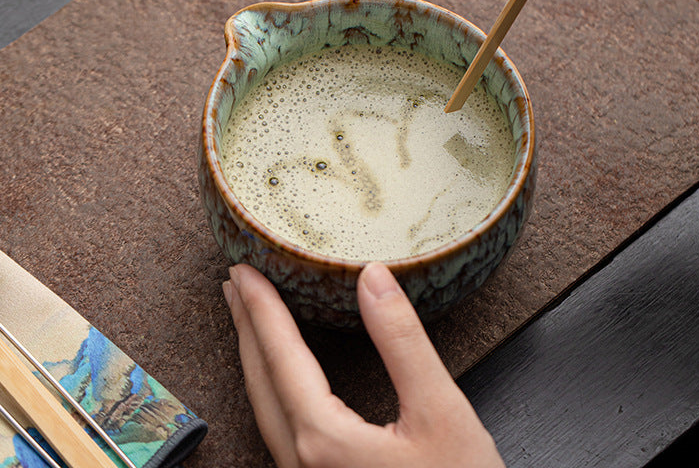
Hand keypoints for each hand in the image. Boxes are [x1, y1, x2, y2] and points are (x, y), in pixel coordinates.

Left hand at [223, 263, 503, 467]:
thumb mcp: (441, 411)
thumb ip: (402, 342)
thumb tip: (372, 278)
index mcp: (324, 440)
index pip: (280, 355)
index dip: (261, 307)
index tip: (244, 269)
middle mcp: (302, 465)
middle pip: (261, 380)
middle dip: (246, 327)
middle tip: (236, 284)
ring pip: (266, 408)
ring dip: (256, 357)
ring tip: (251, 321)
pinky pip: (281, 430)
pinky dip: (274, 388)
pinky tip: (284, 380)